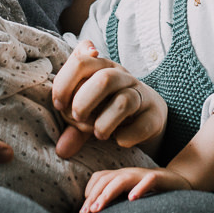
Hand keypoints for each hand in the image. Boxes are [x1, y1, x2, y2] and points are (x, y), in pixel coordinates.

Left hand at [52, 40, 165, 156]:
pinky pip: (142, 125)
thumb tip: (61, 150)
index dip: (64, 84)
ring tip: (98, 134)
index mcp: (101, 66)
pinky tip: (119, 140)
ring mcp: (141, 95)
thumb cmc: (106, 107)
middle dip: (84, 101)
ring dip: (104, 123)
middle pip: (105, 79)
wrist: (146, 115)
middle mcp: (123, 77)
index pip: (80, 62)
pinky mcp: (154, 116)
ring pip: (125, 101)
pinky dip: (127, 136)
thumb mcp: (86, 108)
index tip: (59, 105)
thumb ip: (71, 122)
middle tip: (77, 118)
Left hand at [79, 166, 190, 212]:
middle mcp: (129, 173)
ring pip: (122, 180)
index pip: (99, 178)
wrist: (179, 182)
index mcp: (120, 176)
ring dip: (108, 193)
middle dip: (94, 196)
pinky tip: (132, 199)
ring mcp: (143, 175)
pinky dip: (139, 188)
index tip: (83, 212)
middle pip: (106, 179)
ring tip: (99, 208)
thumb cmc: (150, 192)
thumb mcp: (129, 194)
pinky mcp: (159, 178)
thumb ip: (115, 200)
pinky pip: (148, 180)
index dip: (89, 193)